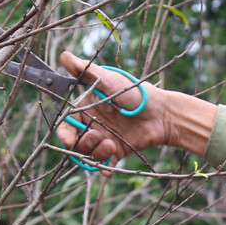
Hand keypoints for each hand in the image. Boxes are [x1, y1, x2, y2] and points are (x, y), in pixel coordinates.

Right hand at [54, 51, 215, 171]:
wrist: (162, 113)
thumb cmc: (136, 92)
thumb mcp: (109, 79)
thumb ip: (85, 70)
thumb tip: (63, 55)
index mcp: (87, 109)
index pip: (66, 125)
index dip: (64, 134)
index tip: (69, 139)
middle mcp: (93, 125)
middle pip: (76, 143)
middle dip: (82, 144)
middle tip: (97, 137)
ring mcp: (105, 139)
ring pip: (89, 155)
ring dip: (96, 154)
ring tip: (111, 146)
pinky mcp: (117, 152)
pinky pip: (104, 166)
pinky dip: (104, 168)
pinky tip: (109, 167)